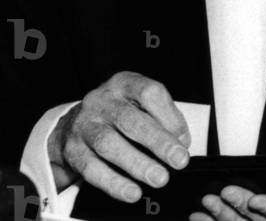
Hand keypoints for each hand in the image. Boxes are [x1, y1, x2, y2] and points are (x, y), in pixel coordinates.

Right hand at [47, 71, 190, 199]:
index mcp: (125, 83)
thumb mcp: (141, 103)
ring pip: (109, 144)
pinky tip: (132, 192)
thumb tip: (181, 142)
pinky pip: (92, 169)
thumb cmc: (120, 111)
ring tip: (160, 178)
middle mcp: (102, 101)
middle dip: (158, 142)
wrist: (75, 122)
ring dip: (138, 164)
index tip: (184, 139)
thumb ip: (163, 118)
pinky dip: (114, 183)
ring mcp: (84, 124)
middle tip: (179, 160)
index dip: (170, 116)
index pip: (149, 93)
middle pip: (130, 120)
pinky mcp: (72, 150)